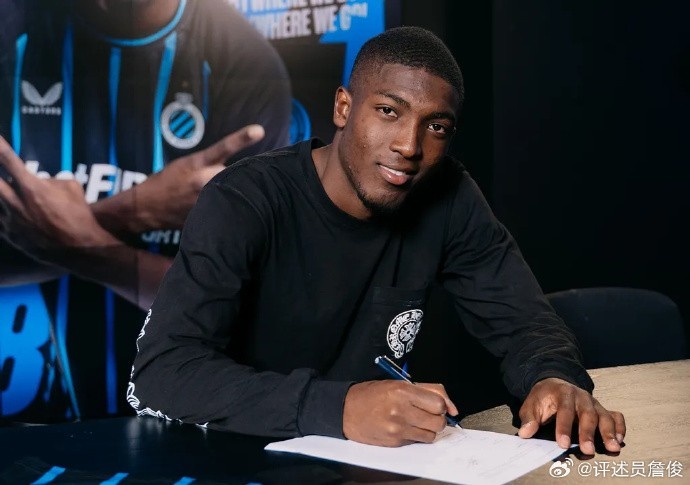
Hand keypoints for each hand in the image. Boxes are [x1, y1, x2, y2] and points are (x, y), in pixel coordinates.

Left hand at [0, 137, 117, 263]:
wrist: (80, 247)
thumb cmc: (80, 214)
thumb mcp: (72, 187)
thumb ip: (51, 180)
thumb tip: (42, 181)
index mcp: (31, 187)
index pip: (7, 159)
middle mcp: (16, 203)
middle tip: (4, 177)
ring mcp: (11, 221)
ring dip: (3, 197)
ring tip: (12, 197)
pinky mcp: (11, 237)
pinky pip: (0, 222)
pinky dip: (4, 216)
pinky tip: (10, 214)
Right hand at [93, 124, 264, 232]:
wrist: (146, 207)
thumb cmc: (166, 181)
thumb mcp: (186, 164)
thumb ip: (210, 163)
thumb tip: (231, 166)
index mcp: (198, 164)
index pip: (223, 148)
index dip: (242, 139)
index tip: (259, 131)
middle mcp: (204, 182)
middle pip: (236, 174)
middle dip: (241, 175)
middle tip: (234, 179)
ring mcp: (207, 200)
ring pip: (233, 192)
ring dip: (235, 192)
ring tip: (221, 196)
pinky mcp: (207, 216)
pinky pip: (225, 209)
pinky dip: (226, 208)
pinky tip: (220, 210)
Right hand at [343, 380, 458, 446]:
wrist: (345, 410)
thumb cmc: (372, 394)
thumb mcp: (398, 383)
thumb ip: (428, 390)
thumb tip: (452, 408)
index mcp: (403, 391)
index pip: (439, 403)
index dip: (441, 405)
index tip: (435, 404)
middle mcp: (401, 410)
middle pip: (439, 422)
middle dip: (438, 418)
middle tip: (427, 413)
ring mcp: (398, 428)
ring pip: (431, 435)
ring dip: (428, 429)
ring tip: (416, 421)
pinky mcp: (394, 441)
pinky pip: (417, 441)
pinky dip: (416, 436)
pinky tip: (404, 427)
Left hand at [517, 377, 625, 454]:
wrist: (554, 385)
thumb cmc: (543, 398)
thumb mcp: (531, 405)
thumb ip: (529, 419)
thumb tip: (526, 433)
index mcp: (563, 393)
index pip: (564, 411)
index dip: (564, 428)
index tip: (563, 444)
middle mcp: (581, 396)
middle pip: (587, 413)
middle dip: (588, 432)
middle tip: (588, 449)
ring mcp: (593, 403)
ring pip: (603, 415)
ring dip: (609, 431)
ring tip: (612, 447)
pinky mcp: (602, 409)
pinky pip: (615, 415)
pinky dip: (619, 426)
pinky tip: (619, 439)